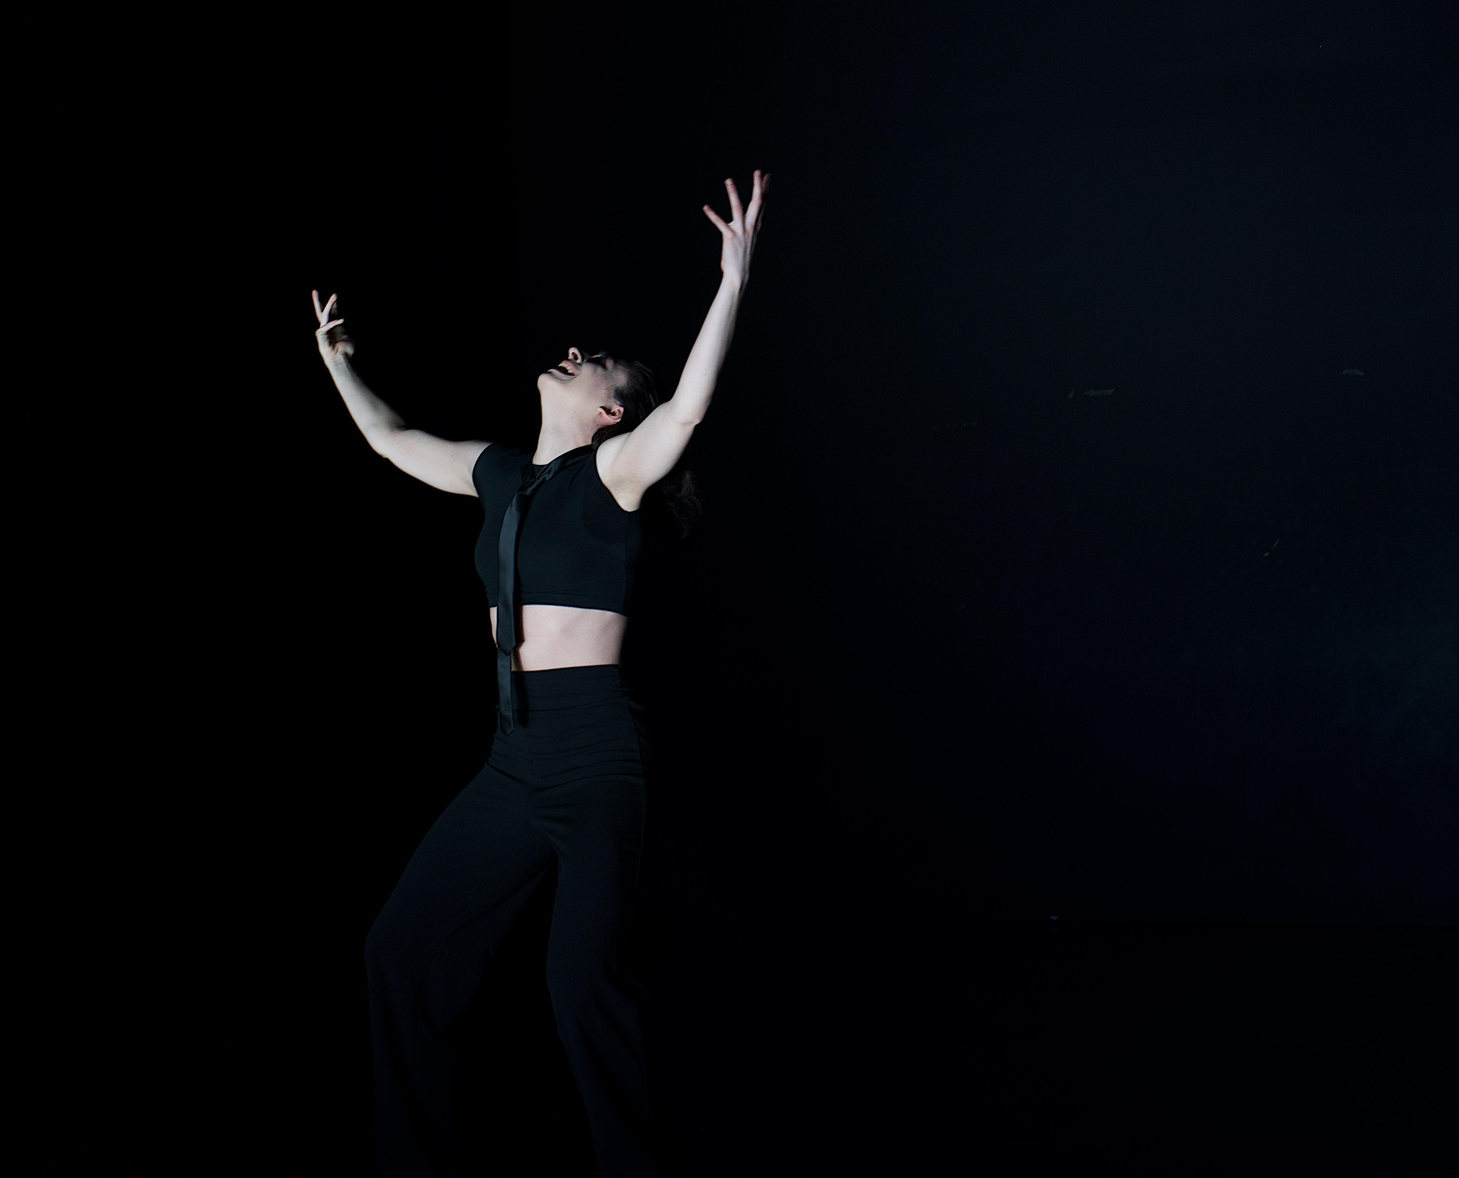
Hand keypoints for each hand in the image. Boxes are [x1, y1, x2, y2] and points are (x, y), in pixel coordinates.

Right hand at [312, 290, 354, 363]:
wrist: (342, 359)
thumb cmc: (348, 351)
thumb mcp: (357, 338)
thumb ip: (361, 333)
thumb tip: (367, 330)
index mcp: (335, 326)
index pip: (332, 312)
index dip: (334, 304)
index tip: (335, 296)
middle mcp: (328, 327)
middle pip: (322, 311)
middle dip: (318, 301)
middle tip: (315, 291)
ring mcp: (323, 330)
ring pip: (324, 314)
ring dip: (330, 305)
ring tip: (335, 297)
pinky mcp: (320, 334)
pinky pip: (327, 325)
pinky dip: (334, 323)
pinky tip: (341, 321)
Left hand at [702, 170, 768, 287]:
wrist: (739, 274)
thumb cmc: (741, 256)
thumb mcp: (748, 238)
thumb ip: (751, 227)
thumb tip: (757, 219)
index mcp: (755, 226)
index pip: (762, 204)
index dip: (765, 189)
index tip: (767, 176)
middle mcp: (750, 227)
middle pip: (757, 203)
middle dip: (758, 186)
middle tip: (759, 172)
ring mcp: (741, 232)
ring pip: (738, 209)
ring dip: (733, 194)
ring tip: (729, 180)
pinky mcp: (730, 238)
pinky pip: (720, 224)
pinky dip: (713, 215)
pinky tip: (706, 207)